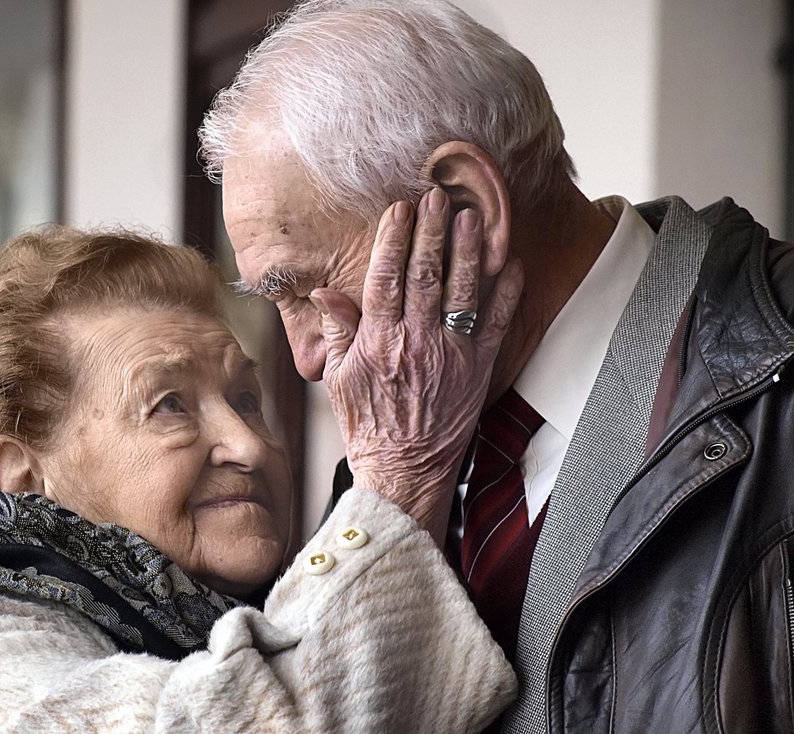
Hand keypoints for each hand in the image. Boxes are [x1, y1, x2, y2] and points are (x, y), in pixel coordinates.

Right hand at [310, 188, 522, 544]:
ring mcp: (451, 355)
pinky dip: (506, 293)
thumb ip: (335, 332)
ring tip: (474, 215)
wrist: (404, 471)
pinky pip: (496, 324)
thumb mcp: (337, 379)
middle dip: (433, 232)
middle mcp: (415, 342)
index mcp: (378, 342)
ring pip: (463, 292)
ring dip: (469, 251)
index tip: (399, 210)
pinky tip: (511, 263)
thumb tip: (325, 291)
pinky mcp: (478, 370)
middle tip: (438, 197)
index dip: (393, 240)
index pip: (385, 278)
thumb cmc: (368, 426)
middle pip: (426, 275)